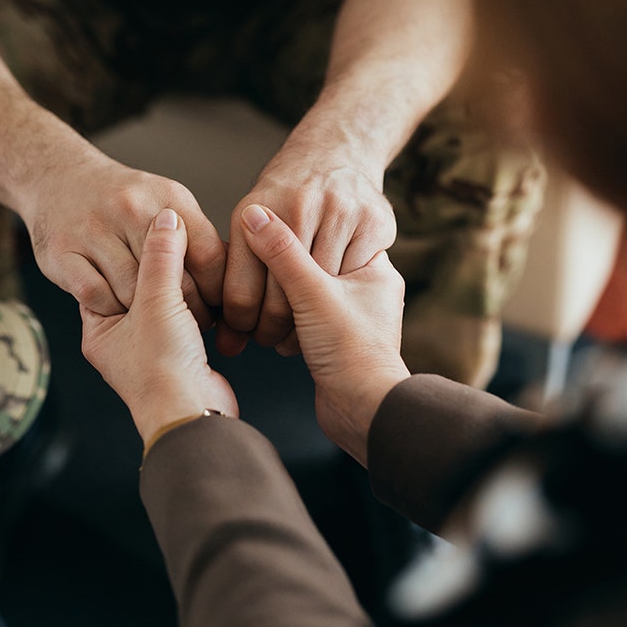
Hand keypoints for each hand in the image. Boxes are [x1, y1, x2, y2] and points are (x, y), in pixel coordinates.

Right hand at [25, 154, 226, 324]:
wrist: (56, 177)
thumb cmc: (120, 199)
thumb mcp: (166, 201)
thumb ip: (195, 236)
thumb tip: (233, 277)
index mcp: (169, 198)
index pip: (209, 257)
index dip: (217, 292)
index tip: (219, 309)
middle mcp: (132, 210)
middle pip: (174, 282)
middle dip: (187, 310)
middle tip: (190, 322)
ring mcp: (95, 231)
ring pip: (134, 294)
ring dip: (145, 314)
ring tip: (154, 318)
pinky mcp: (63, 254)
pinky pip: (97, 298)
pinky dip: (110, 308)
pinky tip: (117, 307)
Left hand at [80, 208, 237, 450]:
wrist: (193, 415)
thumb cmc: (162, 370)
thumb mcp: (157, 302)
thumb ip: (161, 257)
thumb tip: (167, 218)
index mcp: (100, 329)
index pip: (104, 276)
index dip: (124, 250)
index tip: (143, 225)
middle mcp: (122, 340)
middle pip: (137, 287)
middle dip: (158, 265)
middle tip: (174, 236)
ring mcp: (152, 348)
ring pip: (165, 302)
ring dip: (182, 285)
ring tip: (196, 262)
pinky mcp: (182, 354)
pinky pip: (187, 318)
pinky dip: (198, 304)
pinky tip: (210, 290)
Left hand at [220, 143, 396, 356]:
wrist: (337, 150)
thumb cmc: (288, 198)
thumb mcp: (251, 219)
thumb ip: (238, 271)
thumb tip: (225, 341)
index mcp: (255, 211)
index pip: (241, 293)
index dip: (241, 325)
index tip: (244, 335)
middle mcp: (298, 207)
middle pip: (282, 300)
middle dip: (274, 330)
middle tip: (272, 340)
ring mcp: (340, 212)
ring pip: (322, 293)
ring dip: (310, 322)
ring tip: (301, 329)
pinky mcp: (374, 221)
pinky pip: (355, 278)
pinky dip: (344, 297)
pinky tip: (333, 304)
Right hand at [237, 203, 409, 465]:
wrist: (363, 412)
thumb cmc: (352, 352)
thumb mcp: (312, 293)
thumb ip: (282, 253)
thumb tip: (254, 214)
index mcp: (375, 268)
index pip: (328, 234)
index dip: (292, 232)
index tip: (260, 230)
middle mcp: (367, 290)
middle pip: (313, 264)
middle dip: (281, 272)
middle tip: (252, 267)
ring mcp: (350, 318)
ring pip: (304, 294)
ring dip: (278, 300)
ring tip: (256, 305)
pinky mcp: (332, 342)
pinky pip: (300, 318)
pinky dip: (282, 321)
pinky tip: (265, 325)